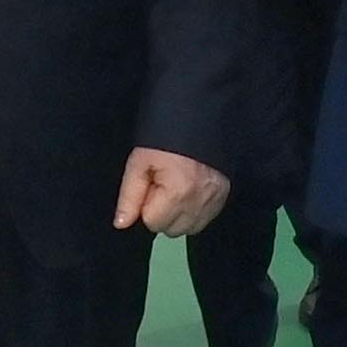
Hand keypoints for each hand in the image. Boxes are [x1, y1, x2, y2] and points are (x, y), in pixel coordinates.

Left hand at [116, 147, 230, 237]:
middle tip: (163, 184)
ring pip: (189, 228)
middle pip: (171, 230)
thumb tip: (122, 224)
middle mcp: (200, 202)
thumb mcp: (139, 162)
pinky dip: (194, 209)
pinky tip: (190, 189)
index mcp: (178, 193)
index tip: (150, 184)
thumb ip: (129, 196)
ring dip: (179, 214)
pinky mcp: (224, 196)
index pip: (152, 223)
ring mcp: (215, 201)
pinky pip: (205, 219)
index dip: (146, 204)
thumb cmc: (165, 138)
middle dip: (162, 212)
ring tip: (176, 186)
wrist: (198, 117)